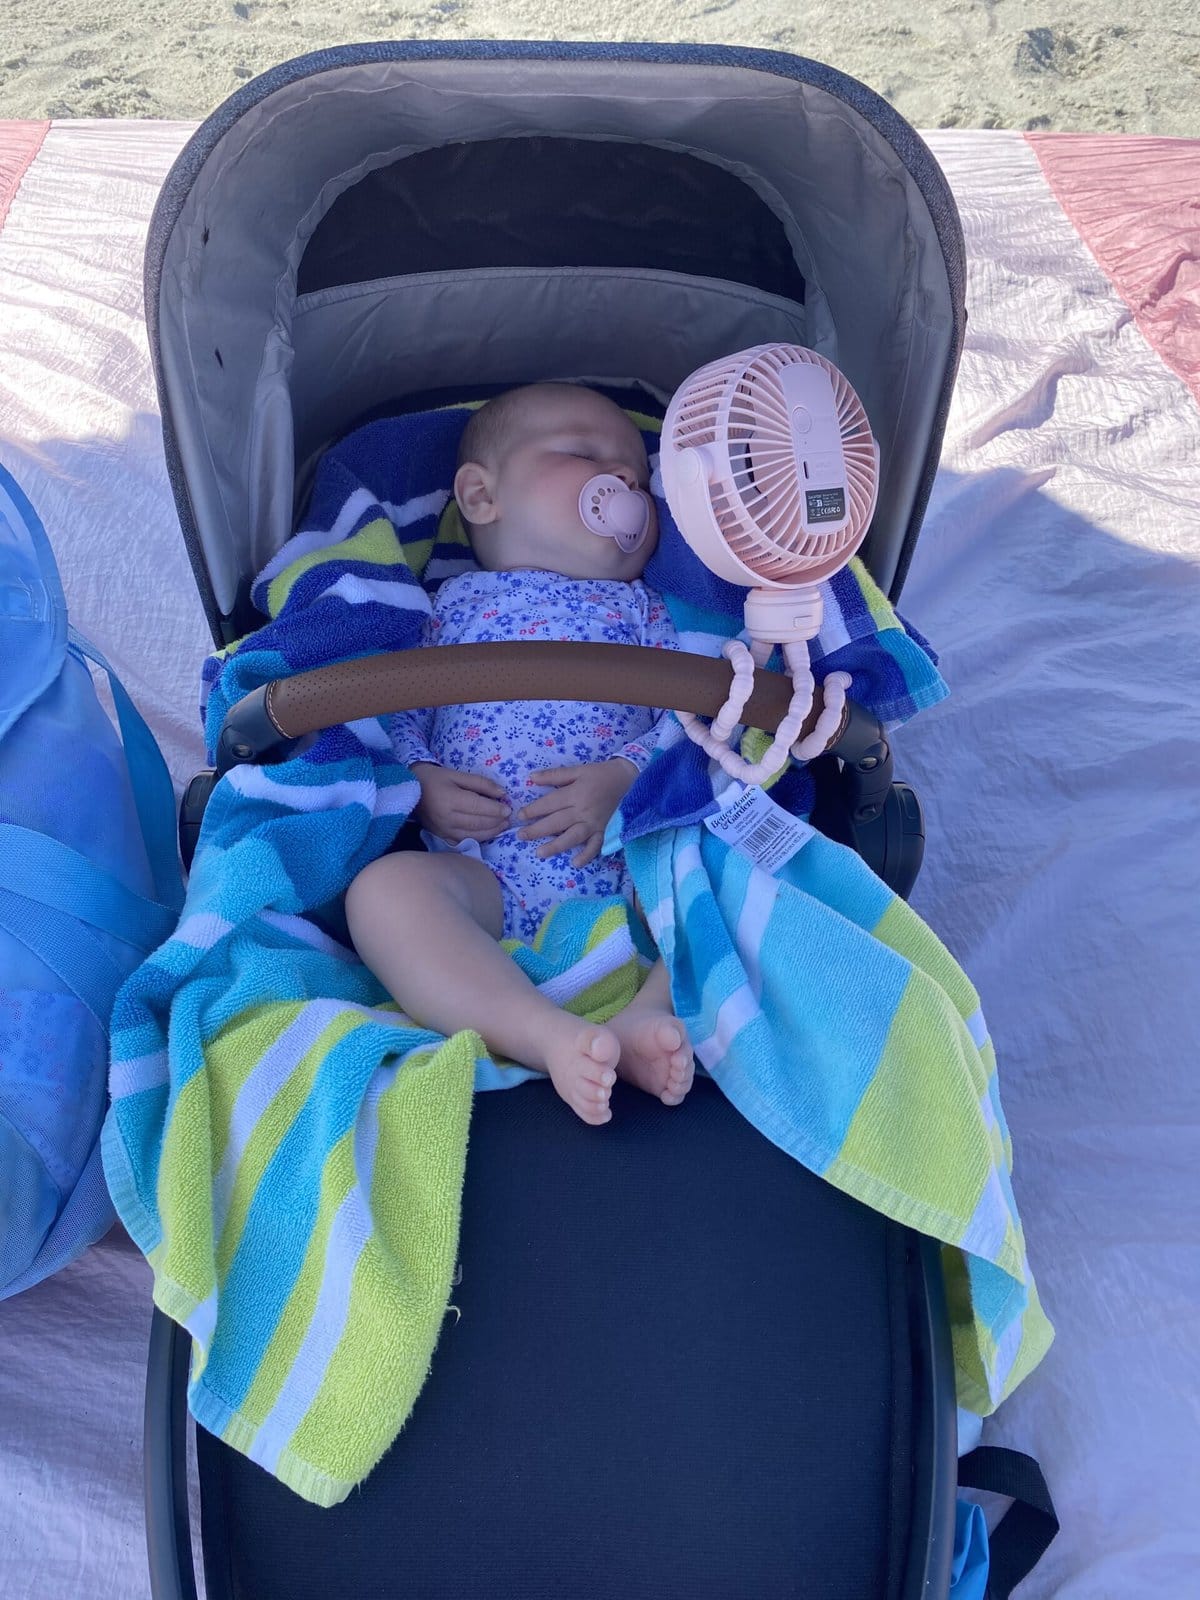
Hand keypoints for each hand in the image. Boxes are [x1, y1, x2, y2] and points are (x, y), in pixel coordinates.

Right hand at [411, 763, 510, 842]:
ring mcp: (444, 830)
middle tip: (509, 818)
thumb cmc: (434, 779)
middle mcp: (447, 818)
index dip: (495, 809)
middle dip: (496, 821)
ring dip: (491, 832)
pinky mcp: (442, 837)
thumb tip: (502, 793)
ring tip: (503, 826)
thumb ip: (480, 783)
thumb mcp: (456, 774)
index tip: (508, 809)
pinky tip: (488, 833)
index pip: (478, 807)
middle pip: (478, 823)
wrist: (409, 790)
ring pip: (473, 835)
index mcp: (450, 800)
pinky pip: (464, 841)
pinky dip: (479, 838)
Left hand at [517, 759, 638, 866]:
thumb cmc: (601, 774)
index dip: (533, 810)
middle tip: (521, 836)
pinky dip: (586, 855)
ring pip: (572, 837)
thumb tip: (531, 778)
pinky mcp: (605, 831)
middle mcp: (583, 810)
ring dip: (556, 846)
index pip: (549, 804)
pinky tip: (575, 863)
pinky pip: (595, 846)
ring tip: (540, 853)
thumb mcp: (578, 770)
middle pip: (556, 823)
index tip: (520, 816)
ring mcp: (594, 823)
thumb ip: (555, 775)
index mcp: (575, 793)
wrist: (630, 779)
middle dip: (537, 830)